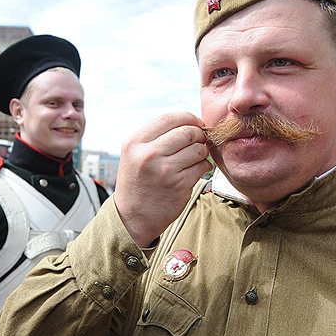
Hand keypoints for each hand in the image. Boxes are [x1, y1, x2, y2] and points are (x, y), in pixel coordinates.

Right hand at [113, 112, 211, 246]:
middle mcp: (149, 155)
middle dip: (198, 135)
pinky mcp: (179, 185)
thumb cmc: (137, 182)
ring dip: (202, 152)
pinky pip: (202, 166)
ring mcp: (165, 171)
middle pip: (187, 132)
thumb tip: (189, 122)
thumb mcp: (134, 154)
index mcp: (135, 143)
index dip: (188, 118)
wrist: (132, 217)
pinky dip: (203, 167)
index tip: (195, 123)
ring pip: (198, 149)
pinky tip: (193, 171)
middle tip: (199, 141)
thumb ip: (155, 137)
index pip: (169, 118)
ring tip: (194, 158)